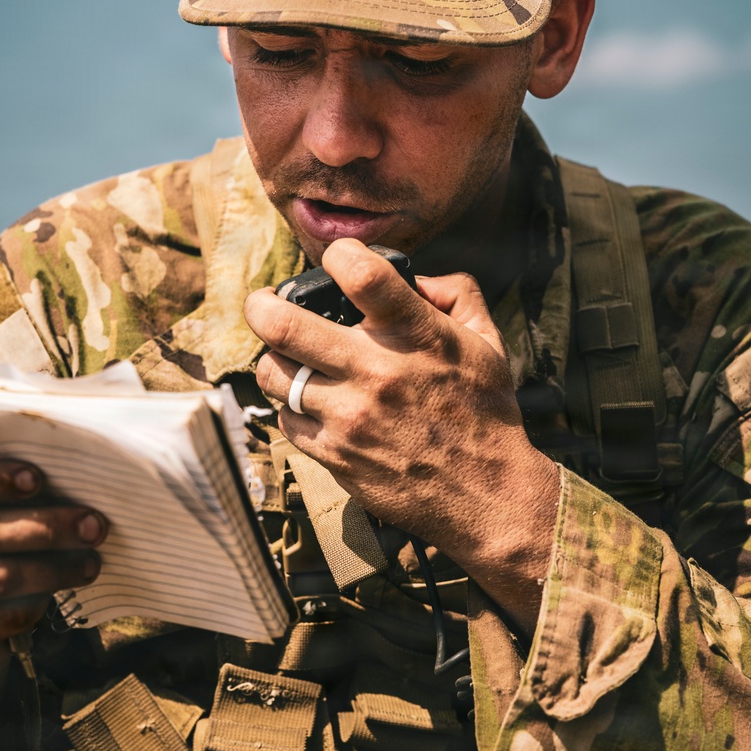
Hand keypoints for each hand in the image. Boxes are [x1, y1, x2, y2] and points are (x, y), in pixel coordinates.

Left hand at [245, 239, 558, 632]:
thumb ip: (456, 293)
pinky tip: (311, 404)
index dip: (338, 254)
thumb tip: (415, 274)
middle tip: (263, 305)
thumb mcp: (488, 343)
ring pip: (274, 374)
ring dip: (275, 362)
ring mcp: (350, 416)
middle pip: (283, 325)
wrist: (488, 496)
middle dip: (262, 306)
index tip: (335, 260)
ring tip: (289, 360)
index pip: (362, 274)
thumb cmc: (486, 414)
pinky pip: (286, 419)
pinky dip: (293, 408)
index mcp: (418, 335)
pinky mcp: (335, 454)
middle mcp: (378, 371)